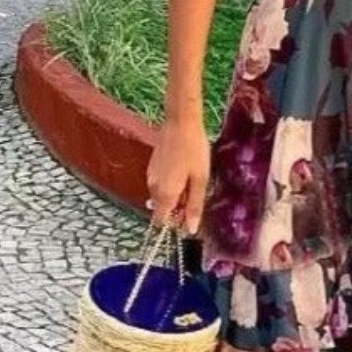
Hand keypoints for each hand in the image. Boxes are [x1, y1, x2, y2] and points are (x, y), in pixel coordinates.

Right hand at [146, 115, 210, 234]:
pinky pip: (160, 183)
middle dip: (178, 208)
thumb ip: (194, 206)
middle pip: (162, 208)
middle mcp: (153, 187)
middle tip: (196, 193)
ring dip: (175, 195)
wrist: (180, 122)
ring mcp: (150, 175)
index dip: (175, 222)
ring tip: (192, 180)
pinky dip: (171, 184)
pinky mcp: (152, 165)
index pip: (162, 221)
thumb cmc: (194, 150)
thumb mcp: (200, 180)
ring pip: (161, 195)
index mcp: (165, 194)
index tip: (190, 215)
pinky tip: (184, 171)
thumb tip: (190, 230)